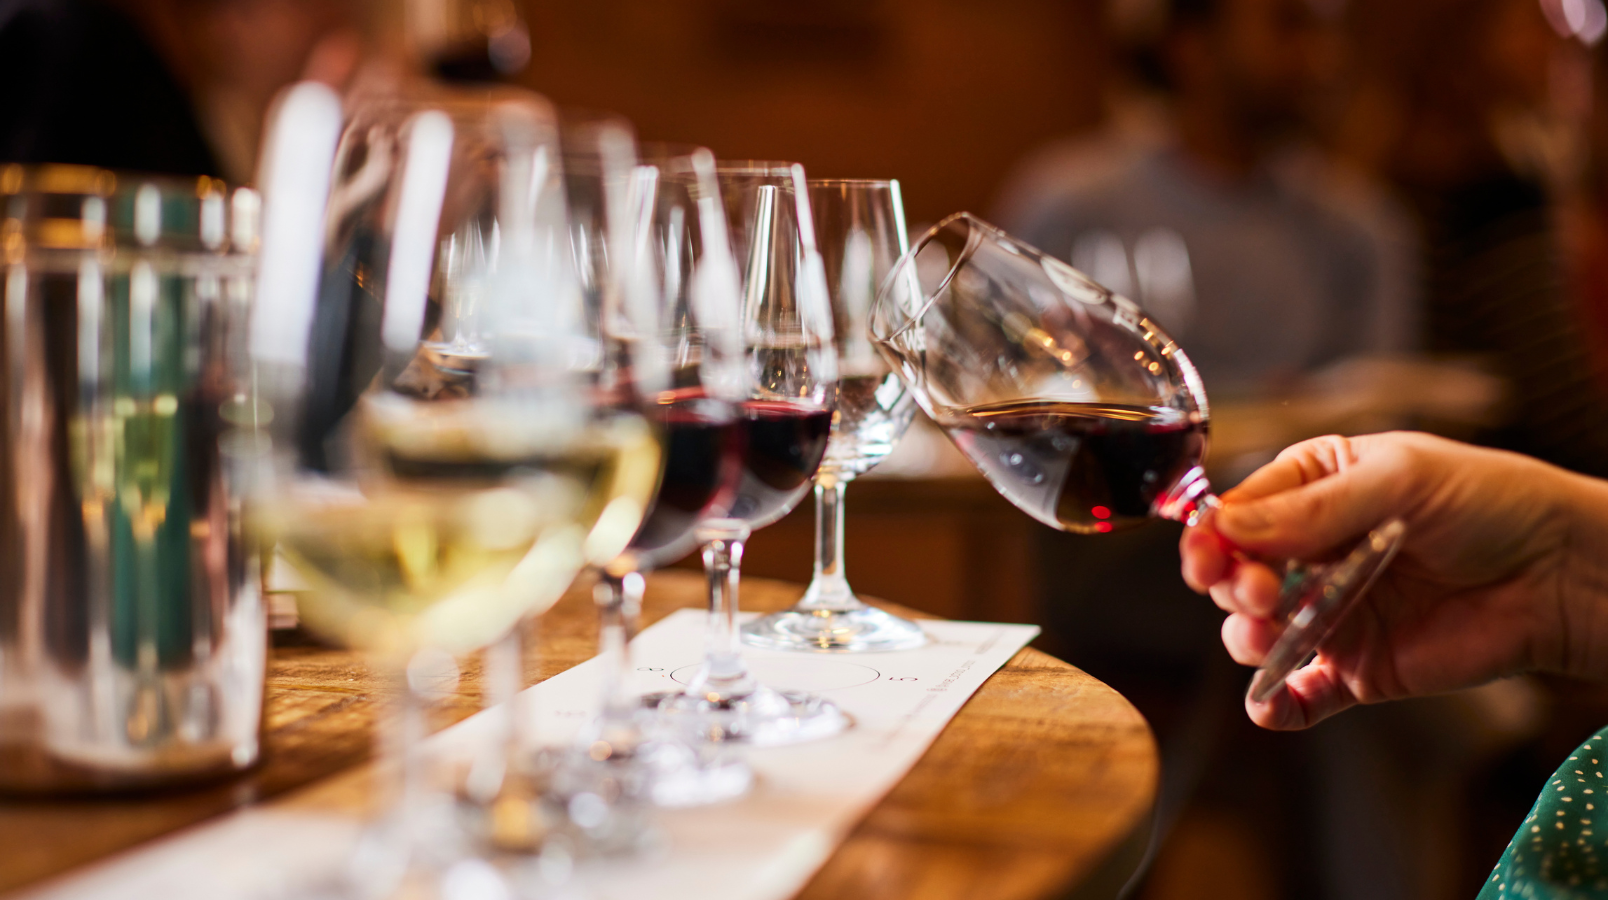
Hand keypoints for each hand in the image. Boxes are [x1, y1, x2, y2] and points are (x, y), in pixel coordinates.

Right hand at [1180, 432, 1607, 729]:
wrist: (1561, 573)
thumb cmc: (1489, 502)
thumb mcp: (1399, 479)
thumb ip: (1312, 508)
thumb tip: (1229, 528)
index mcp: (1311, 488)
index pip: (1237, 514)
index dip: (1213, 537)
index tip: (1209, 559)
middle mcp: (1311, 552)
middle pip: (1237, 575)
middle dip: (1234, 586)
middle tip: (1262, 592)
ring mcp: (1330, 613)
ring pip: (1256, 634)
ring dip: (1247, 639)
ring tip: (1268, 637)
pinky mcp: (1356, 670)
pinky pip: (1299, 695)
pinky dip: (1275, 703)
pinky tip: (1268, 704)